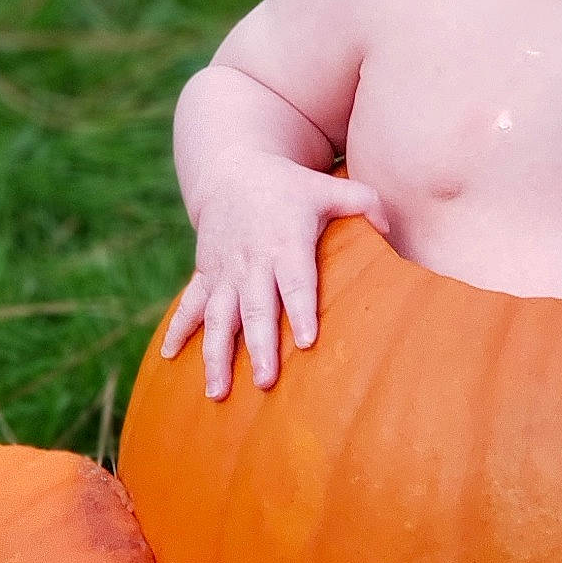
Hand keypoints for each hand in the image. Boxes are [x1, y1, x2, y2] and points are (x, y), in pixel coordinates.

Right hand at [159, 156, 389, 400]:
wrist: (232, 170)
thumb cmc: (290, 187)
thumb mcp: (328, 188)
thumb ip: (364, 203)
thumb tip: (392, 231)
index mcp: (286, 243)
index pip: (296, 281)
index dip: (301, 310)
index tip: (307, 342)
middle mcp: (252, 262)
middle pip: (256, 308)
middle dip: (259, 345)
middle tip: (267, 381)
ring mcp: (225, 271)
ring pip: (218, 317)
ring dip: (216, 354)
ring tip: (218, 392)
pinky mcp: (206, 275)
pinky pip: (189, 306)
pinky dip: (178, 331)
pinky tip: (169, 359)